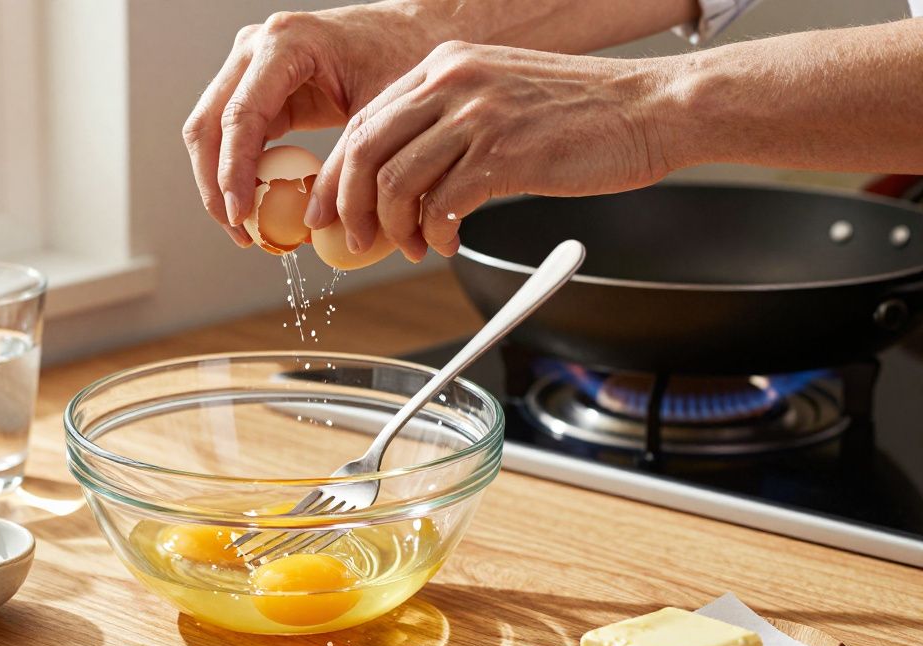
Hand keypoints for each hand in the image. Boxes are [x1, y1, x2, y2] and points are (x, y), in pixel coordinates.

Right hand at [182, 3, 450, 245]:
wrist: (414, 30)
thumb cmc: (403, 57)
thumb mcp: (380, 116)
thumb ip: (345, 166)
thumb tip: (315, 224)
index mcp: (285, 42)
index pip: (240, 116)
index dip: (232, 172)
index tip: (240, 215)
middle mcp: (256, 47)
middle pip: (208, 124)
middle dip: (215, 184)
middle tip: (239, 231)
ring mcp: (251, 65)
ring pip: (209, 131)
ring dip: (219, 182)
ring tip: (245, 228)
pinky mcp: (258, 88)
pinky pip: (233, 135)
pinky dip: (238, 172)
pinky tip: (257, 206)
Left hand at [306, 41, 679, 261]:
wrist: (650, 108)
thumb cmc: (580, 114)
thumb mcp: (496, 99)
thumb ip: (443, 129)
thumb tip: (397, 184)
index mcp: (443, 66)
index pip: (362, 122)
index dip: (335, 175)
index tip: (328, 211)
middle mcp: (451, 82)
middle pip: (362, 152)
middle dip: (349, 208)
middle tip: (357, 242)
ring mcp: (477, 115)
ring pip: (392, 182)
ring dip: (393, 229)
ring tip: (413, 247)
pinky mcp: (504, 153)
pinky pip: (440, 206)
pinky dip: (434, 235)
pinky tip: (447, 243)